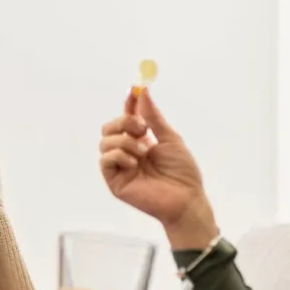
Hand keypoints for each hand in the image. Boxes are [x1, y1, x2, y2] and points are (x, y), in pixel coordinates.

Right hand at [100, 89, 217, 241]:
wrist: (185, 198)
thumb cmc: (183, 172)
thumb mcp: (170, 138)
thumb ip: (153, 117)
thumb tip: (143, 91)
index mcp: (141, 141)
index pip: (127, 119)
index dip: (129, 105)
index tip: (134, 91)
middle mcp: (128, 152)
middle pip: (110, 128)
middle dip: (124, 122)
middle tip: (143, 129)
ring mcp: (120, 167)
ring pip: (105, 142)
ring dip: (125, 141)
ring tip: (144, 152)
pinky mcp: (115, 181)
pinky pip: (105, 160)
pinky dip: (118, 156)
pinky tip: (134, 163)